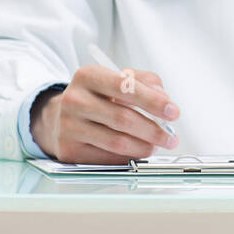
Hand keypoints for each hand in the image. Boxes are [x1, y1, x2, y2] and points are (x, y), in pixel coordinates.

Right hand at [31, 65, 179, 162]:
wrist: (59, 116)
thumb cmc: (97, 96)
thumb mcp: (118, 78)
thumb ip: (145, 82)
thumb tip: (164, 98)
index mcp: (88, 76)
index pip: (125, 87)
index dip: (152, 101)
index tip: (173, 112)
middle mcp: (74, 100)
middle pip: (123, 118)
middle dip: (154, 130)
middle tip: (170, 137)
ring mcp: (68, 126)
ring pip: (117, 142)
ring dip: (144, 146)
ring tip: (156, 145)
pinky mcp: (68, 150)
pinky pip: (106, 158)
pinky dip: (128, 157)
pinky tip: (137, 152)